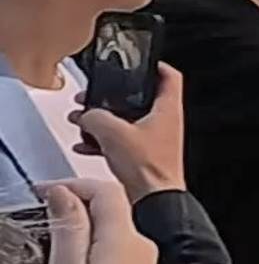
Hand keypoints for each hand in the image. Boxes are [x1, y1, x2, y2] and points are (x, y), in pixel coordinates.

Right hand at [38, 179, 160, 263]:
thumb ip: (68, 227)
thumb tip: (62, 193)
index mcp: (127, 238)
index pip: (106, 190)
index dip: (72, 184)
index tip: (40, 193)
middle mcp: (143, 247)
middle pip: (111, 207)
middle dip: (75, 203)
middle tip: (38, 212)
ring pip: (111, 229)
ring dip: (81, 225)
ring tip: (47, 235)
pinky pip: (114, 251)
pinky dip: (90, 246)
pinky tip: (66, 262)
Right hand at [70, 65, 185, 199]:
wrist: (153, 201)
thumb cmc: (148, 168)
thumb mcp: (114, 133)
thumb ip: (96, 117)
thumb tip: (86, 114)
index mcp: (167, 110)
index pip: (169, 76)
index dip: (155, 65)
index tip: (140, 61)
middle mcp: (164, 123)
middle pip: (140, 99)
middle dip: (114, 97)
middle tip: (97, 95)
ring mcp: (155, 140)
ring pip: (127, 121)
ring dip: (104, 120)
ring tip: (84, 121)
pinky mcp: (144, 156)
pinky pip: (121, 142)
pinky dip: (103, 141)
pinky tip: (86, 145)